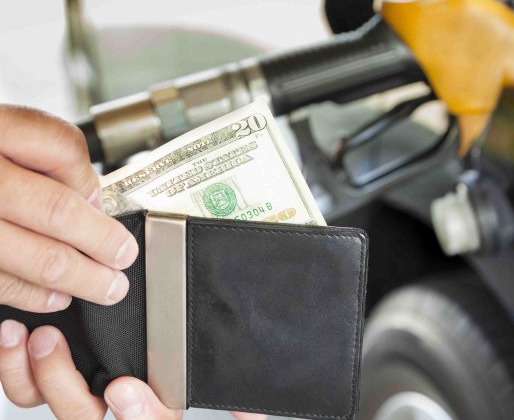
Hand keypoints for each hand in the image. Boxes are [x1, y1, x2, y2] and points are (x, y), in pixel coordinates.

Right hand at [0, 105, 137, 310]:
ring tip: (104, 286)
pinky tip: (54, 296)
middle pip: (56, 210)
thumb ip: (41, 149)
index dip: (90, 180)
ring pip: (31, 255)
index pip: (59, 147)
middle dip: (101, 242)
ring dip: (76, 277)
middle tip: (123, 257)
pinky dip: (30, 293)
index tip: (104, 205)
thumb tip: (88, 197)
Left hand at [0, 322, 265, 419]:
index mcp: (156, 413)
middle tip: (50, 342)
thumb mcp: (213, 384)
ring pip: (51, 407)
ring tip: (25, 335)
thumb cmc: (175, 380)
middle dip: (63, 384)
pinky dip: (16, 371)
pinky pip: (28, 395)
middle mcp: (120, 412)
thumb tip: (256, 411)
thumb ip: (235, 400)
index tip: (123, 388)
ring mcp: (85, 403)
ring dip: (32, 374)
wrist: (132, 375)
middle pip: (86, 417)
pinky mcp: (56, 388)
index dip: (137, 412)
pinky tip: (13, 341)